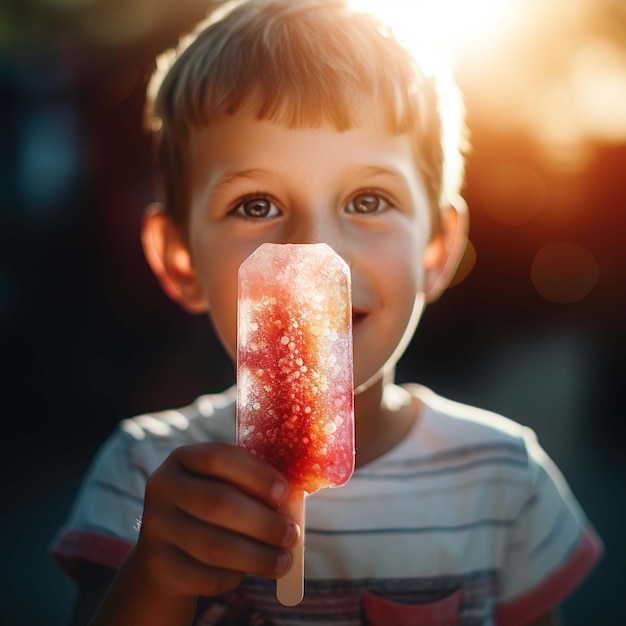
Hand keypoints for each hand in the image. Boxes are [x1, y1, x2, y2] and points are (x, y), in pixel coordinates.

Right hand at [133, 442, 298, 598]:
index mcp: (184, 458)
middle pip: (217, 502)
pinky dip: (234, 576)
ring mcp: (155, 526)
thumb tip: (294, 502)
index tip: (284, 492)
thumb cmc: (214, 509)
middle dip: (262, 521)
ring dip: (257, 556)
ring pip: (213, 545)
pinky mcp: (157, 564)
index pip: (218, 457)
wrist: (169, 550)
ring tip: (283, 560)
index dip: (254, 473)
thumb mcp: (227, 486)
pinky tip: (251, 572)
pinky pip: (203, 575)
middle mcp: (163, 487)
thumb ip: (253, 487)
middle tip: (292, 534)